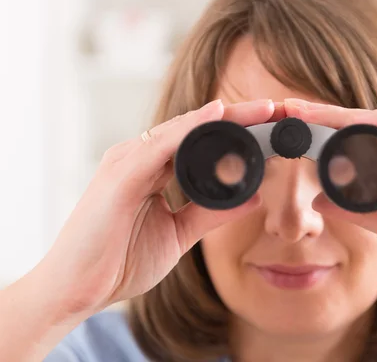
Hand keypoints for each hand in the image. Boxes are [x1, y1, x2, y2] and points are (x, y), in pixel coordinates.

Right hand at [38, 99, 281, 315]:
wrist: (77, 291)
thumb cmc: (118, 261)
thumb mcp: (179, 234)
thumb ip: (212, 213)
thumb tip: (253, 198)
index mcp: (151, 169)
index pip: (199, 142)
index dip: (235, 132)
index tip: (271, 126)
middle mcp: (139, 158)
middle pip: (194, 128)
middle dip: (238, 117)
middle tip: (275, 109)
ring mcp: (127, 163)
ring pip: (182, 129)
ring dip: (224, 117)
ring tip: (261, 109)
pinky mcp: (120, 176)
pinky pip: (160, 145)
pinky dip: (190, 128)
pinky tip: (217, 116)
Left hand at [284, 98, 376, 297]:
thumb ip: (359, 211)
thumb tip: (318, 201)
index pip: (369, 141)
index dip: (331, 133)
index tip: (296, 129)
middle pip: (375, 125)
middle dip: (331, 116)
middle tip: (291, 108)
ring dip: (350, 116)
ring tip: (311, 113)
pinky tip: (355, 123)